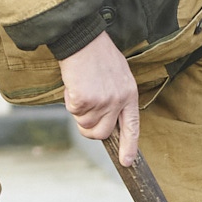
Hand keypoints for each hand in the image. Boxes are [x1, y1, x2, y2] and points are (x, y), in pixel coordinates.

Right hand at [59, 31, 139, 164]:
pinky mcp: (85, 99)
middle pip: (102, 133)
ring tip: (81, 87)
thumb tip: (108, 119)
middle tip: (83, 111)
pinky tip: (75, 84)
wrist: (82, 39)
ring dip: (78, 110)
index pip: (132, 127)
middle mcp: (118, 101)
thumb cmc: (98, 55)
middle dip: (89, 128)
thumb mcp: (118, 76)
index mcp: (129, 95)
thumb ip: (117, 98)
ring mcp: (102, 101)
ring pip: (84, 123)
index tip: (126, 162)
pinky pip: (72, 111)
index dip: (129, 146)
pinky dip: (69, 99)